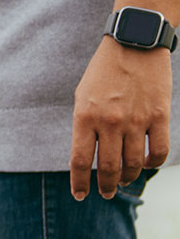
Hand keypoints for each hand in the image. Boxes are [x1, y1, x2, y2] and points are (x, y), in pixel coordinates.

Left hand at [70, 37, 171, 199]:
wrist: (134, 42)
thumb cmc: (103, 72)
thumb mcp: (82, 98)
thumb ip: (83, 127)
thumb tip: (86, 157)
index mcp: (84, 117)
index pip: (80, 161)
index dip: (79, 183)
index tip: (80, 196)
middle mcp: (109, 122)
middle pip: (107, 168)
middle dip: (105, 186)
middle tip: (106, 193)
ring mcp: (136, 119)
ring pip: (133, 164)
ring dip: (127, 177)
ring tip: (123, 180)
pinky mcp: (159, 115)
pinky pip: (158, 151)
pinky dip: (152, 164)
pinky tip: (145, 164)